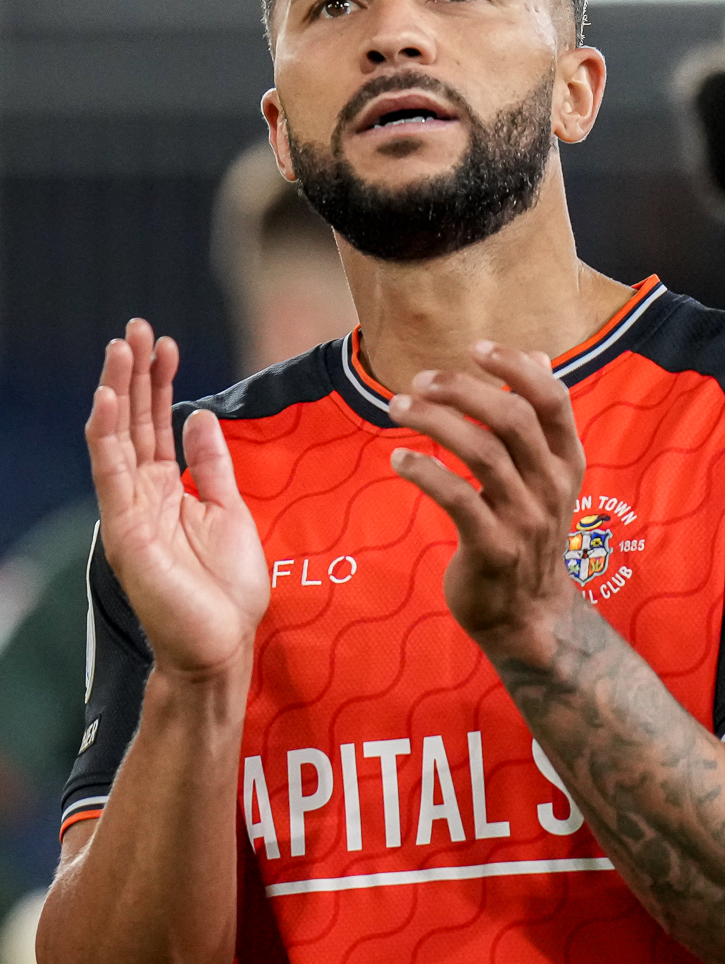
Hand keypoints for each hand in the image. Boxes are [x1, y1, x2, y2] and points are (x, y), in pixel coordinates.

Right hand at [86, 319, 267, 682]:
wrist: (219, 645)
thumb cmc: (225, 590)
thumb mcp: (229, 512)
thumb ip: (211, 465)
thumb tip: (200, 416)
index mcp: (165, 489)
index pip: (155, 424)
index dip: (159, 383)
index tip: (164, 343)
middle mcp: (139, 494)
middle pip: (133, 422)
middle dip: (133, 374)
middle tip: (134, 328)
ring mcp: (127, 510)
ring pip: (116, 438)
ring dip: (117, 391)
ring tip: (119, 348)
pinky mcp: (123, 530)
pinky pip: (109, 474)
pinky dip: (107, 435)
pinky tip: (108, 400)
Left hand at [388, 342, 586, 668]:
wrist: (529, 615)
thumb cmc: (526, 533)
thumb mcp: (544, 476)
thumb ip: (538, 421)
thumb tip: (540, 356)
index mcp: (565, 462)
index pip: (553, 401)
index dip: (517, 368)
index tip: (477, 347)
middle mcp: (550, 486)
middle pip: (512, 419)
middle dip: (463, 390)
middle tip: (418, 380)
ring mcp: (525, 519)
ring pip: (483, 454)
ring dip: (434, 423)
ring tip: (397, 408)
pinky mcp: (492, 548)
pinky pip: (459, 499)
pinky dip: (426, 473)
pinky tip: (398, 460)